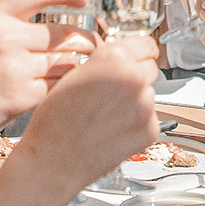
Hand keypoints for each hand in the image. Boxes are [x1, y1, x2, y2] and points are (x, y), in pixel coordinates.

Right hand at [0, 0, 95, 175]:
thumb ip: (4, 25)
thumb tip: (38, 25)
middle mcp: (7, 38)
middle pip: (64, 32)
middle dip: (86, 40)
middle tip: (94, 44)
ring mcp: (16, 68)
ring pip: (66, 62)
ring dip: (78, 67)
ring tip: (81, 70)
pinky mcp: (22, 97)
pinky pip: (56, 88)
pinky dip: (64, 89)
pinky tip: (63, 91)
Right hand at [10, 35, 162, 198]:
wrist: (54, 161)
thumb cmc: (55, 121)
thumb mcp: (73, 75)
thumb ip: (103, 61)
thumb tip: (121, 58)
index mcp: (113, 58)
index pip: (147, 44)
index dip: (139, 52)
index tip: (138, 57)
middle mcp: (133, 79)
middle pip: (150, 68)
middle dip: (136, 76)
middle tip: (113, 91)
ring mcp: (144, 106)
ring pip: (149, 94)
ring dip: (135, 100)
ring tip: (107, 113)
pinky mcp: (149, 130)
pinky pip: (150, 118)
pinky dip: (136, 122)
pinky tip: (113, 128)